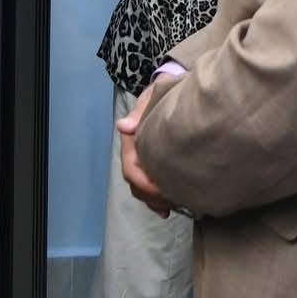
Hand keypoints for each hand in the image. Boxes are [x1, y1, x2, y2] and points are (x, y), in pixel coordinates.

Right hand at [116, 85, 173, 216]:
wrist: (171, 87)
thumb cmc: (161, 92)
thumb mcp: (151, 96)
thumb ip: (140, 111)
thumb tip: (123, 126)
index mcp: (131, 140)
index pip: (131, 169)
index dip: (145, 184)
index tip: (163, 190)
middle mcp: (134, 153)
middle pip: (136, 183)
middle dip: (152, 196)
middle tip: (173, 202)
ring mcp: (144, 159)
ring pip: (142, 188)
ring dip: (155, 200)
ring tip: (172, 206)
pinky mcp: (154, 163)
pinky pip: (151, 187)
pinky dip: (157, 200)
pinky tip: (167, 210)